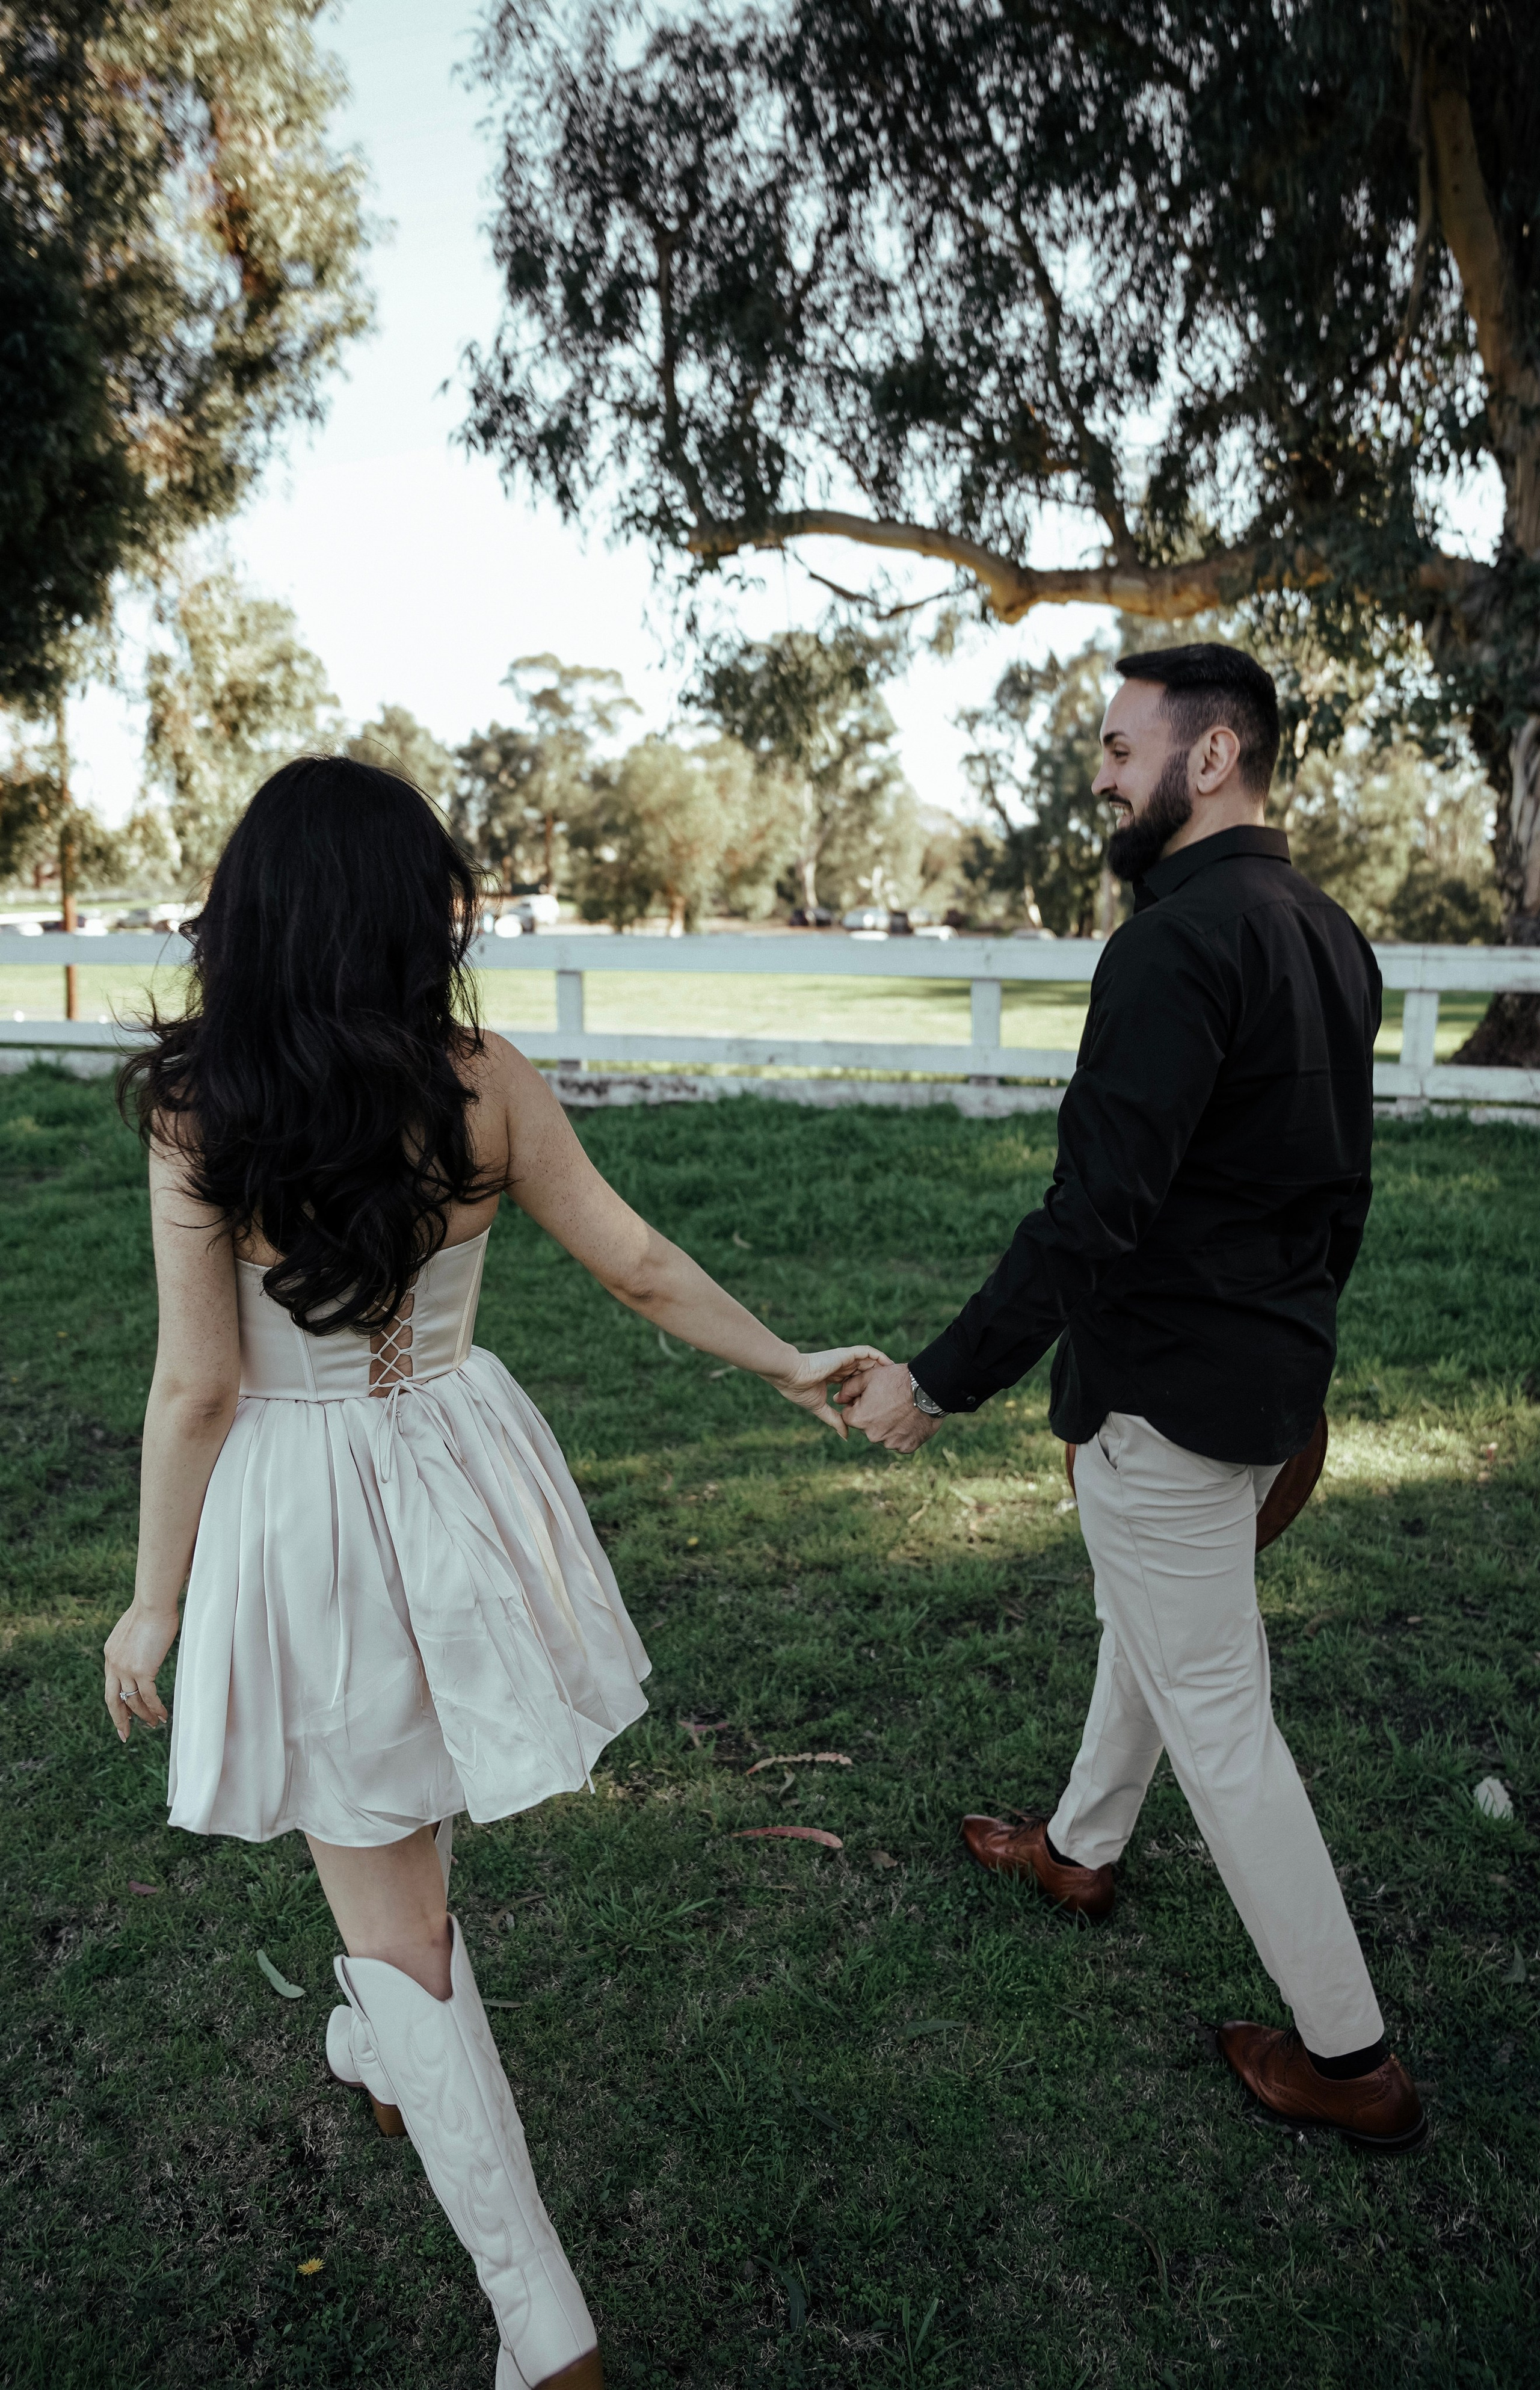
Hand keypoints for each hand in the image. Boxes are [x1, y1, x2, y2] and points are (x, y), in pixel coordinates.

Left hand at [103, 1602, 176, 1741]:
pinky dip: (155, 1708)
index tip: (124, 1712)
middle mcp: (113, 1664)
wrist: (153, 1604)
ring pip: (132, 1701)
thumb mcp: (135, 1631)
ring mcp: (126, 1669)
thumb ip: (135, 1646)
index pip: (111, 1684)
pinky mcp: (142, 1670)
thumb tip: (146, 1649)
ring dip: (143, 1716)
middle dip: (119, 1719)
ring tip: (154, 1725)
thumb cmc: (151, 1610)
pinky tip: (162, 1716)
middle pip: (112, 1699)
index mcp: (110, 1654)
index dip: (118, 1700)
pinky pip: (147, 1697)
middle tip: (124, 1734)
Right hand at [766, 1345, 892, 1436]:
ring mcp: (843, 1360)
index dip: (868, 1390)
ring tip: (896, 1376)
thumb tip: (846, 1436)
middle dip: (880, 1378)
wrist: (791, 1375)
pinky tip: (888, 1364)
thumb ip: (835, 1420)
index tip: (882, 1400)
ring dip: (882, 1367)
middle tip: (896, 1388)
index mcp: (834, 1378)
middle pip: (865, 1372)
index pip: (856, 1383)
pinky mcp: (845, 1354)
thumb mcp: (821, 1408)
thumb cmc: (800, 1390)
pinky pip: (866, 1352)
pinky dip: (878, 1356)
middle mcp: (841, 1368)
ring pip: (868, 1361)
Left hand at [838, 1358, 943, 1452]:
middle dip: (873, 1416)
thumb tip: (837, 1399)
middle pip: (866, 1426)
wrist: (928, 1390)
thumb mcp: (869, 1377)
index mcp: (859, 1419)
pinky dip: (902, 1433)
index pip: (849, 1415)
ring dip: (888, 1425)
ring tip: (902, 1409)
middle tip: (889, 1401)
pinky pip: (899, 1441)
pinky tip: (909, 1420)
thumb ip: (848, 1388)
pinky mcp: (906, 1447)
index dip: (859, 1404)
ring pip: (883, 1434)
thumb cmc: (897, 1381)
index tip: (873, 1397)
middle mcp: (872, 1435)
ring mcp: (890, 1444)